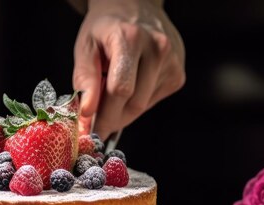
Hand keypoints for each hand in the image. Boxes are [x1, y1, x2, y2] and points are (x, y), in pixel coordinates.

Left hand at [73, 0, 184, 138]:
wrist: (135, 7)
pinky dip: (136, 102)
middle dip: (111, 119)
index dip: (104, 116)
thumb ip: (85, 80)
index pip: (120, 90)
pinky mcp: (178, 74)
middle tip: (95, 122)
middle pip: (133, 103)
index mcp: (131, 38)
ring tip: (111, 92)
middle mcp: (158, 48)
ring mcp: (172, 62)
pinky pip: (152, 102)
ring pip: (142, 107)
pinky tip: (130, 85)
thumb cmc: (106, 28)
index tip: (90, 132)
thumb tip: (87, 113)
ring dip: (122, 111)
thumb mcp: (86, 47)